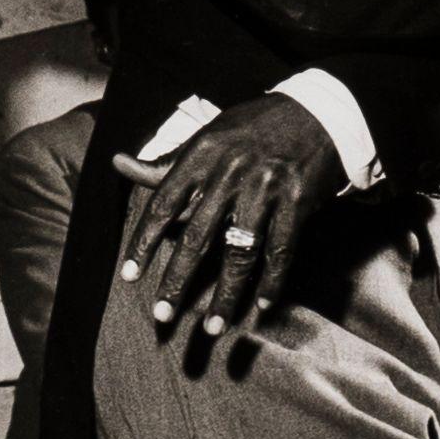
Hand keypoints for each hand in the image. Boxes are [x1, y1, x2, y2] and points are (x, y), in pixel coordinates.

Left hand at [118, 93, 345, 333]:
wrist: (321, 111)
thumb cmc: (256, 127)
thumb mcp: (208, 135)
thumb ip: (166, 161)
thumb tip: (118, 164)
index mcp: (202, 154)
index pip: (162, 204)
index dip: (143, 243)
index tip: (129, 276)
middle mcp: (230, 172)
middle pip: (196, 237)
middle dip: (178, 281)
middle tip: (162, 314)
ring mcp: (266, 188)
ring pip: (240, 252)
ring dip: (227, 295)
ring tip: (214, 327)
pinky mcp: (298, 201)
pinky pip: (282, 251)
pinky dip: (273, 282)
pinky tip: (263, 306)